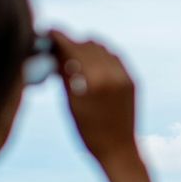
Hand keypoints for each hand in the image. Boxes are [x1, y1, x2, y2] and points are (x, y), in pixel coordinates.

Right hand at [49, 30, 139, 174]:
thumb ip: (63, 75)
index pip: (72, 48)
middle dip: (71, 43)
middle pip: (87, 44)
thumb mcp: (71, 103)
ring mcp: (124, 76)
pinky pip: (114, 57)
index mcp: (93, 81)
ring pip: (101, 47)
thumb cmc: (89, 132)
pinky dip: (100, 55)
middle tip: (56, 47)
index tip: (48, 31)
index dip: (58, 37)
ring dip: (86, 47)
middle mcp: (111, 74)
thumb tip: (53, 52)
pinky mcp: (132, 80)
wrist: (119, 151)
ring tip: (72, 57)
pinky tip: (90, 63)